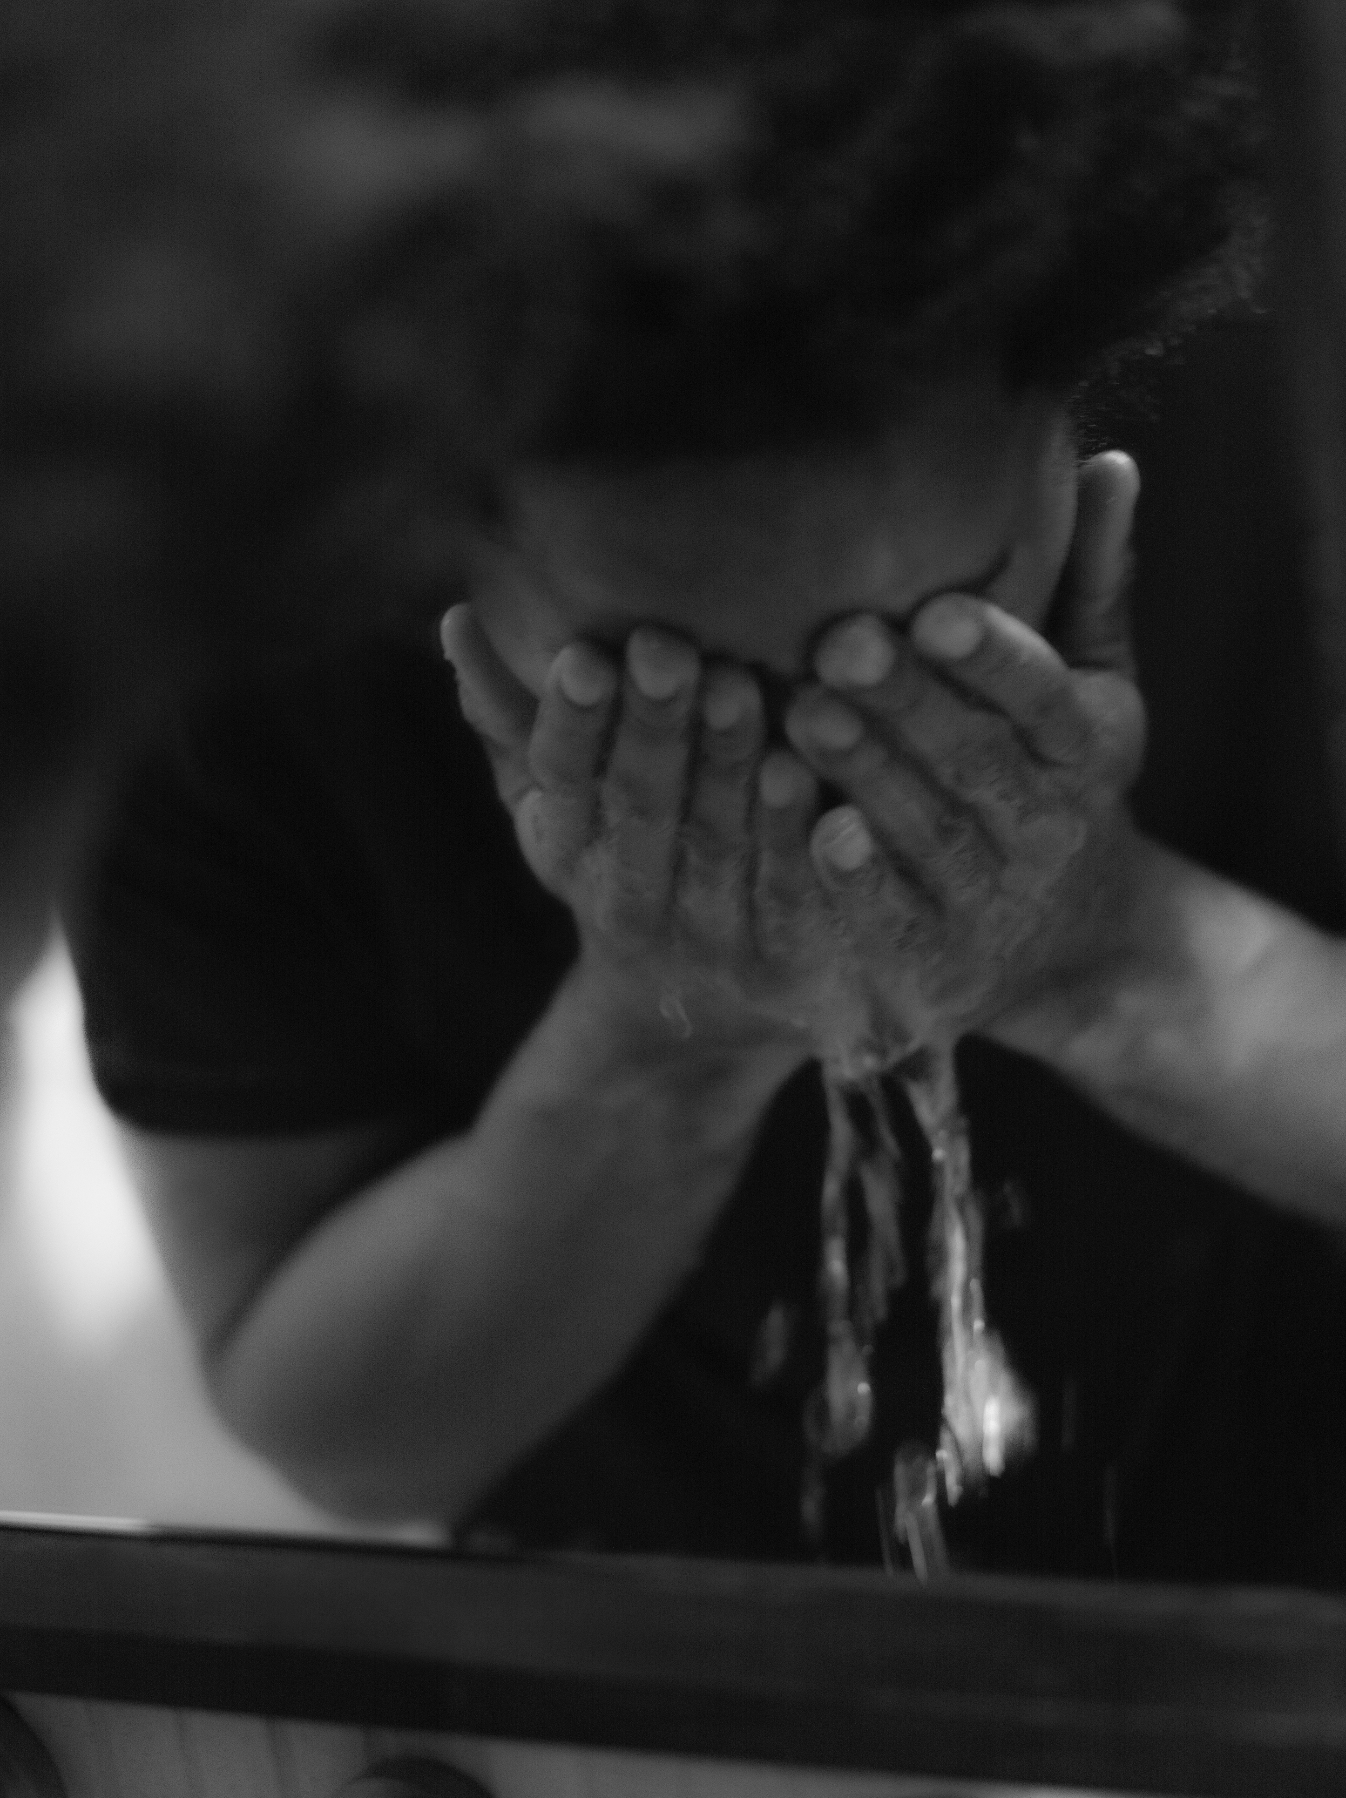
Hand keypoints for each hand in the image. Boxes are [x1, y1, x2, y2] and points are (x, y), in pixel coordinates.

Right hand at [440, 608, 865, 1048]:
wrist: (693, 1015)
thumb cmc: (620, 861)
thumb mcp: (554, 803)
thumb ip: (510, 717)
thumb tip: (456, 618)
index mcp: (566, 849)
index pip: (562, 781)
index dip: (572, 724)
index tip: (583, 657)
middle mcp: (629, 900)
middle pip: (640, 806)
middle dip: (652, 727)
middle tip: (667, 650)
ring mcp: (706, 938)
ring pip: (715, 845)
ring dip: (725, 769)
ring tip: (739, 688)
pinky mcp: (781, 965)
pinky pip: (790, 899)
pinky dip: (798, 840)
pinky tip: (810, 775)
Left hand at [781, 451, 1145, 1048]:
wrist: (1078, 948)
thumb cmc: (1057, 779)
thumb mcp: (1095, 689)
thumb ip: (1092, 585)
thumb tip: (1110, 464)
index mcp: (1086, 746)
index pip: (1045, 694)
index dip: (994, 657)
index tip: (936, 610)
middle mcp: (1047, 824)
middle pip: (975, 759)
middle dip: (908, 702)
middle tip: (838, 643)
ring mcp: (993, 897)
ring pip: (929, 833)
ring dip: (869, 774)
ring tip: (802, 714)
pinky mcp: (940, 959)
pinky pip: (896, 920)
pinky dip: (859, 884)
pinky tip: (817, 832)